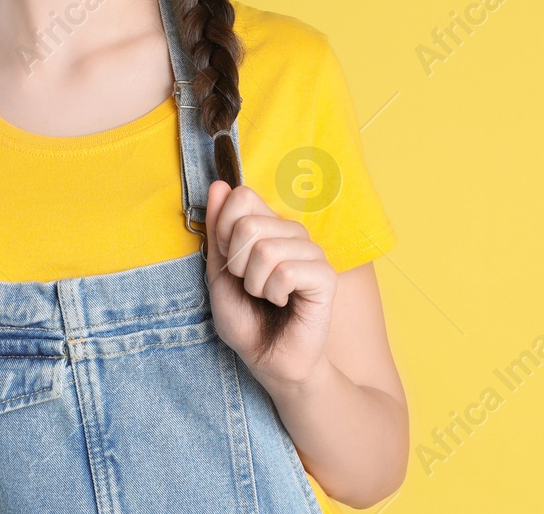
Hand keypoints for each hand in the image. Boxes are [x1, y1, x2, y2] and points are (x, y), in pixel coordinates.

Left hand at [203, 180, 336, 388]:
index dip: (224, 230)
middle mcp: (292, 233)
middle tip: (249, 285)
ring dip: (255, 283)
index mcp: (268, 226)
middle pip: (249, 224)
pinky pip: (286, 272)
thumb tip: (218, 185)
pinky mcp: (325, 276)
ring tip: (266, 296)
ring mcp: (312, 252)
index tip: (229, 260)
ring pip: (266, 249)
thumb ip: (218, 229)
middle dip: (237, 264)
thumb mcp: (219, 271)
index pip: (242, 195)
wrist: (267, 358)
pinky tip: (284, 302)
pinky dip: (274, 293)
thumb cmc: (246, 317)